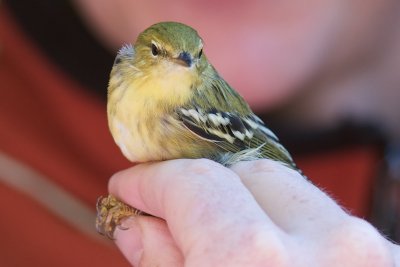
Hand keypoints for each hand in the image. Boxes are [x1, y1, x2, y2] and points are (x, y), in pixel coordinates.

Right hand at [109, 159, 398, 265]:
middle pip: (249, 172)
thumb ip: (163, 265)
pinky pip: (325, 224)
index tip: (131, 187)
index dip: (151, 181)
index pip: (193, 183)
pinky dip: (285, 227)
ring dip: (244, 203)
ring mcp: (375, 256)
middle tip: (164, 204)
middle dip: (200, 183)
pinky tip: (262, 251)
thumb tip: (138, 225)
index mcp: (258, 264)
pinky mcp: (392, 264)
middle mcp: (332, 249)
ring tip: (211, 228)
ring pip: (292, 192)